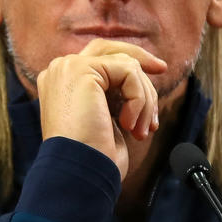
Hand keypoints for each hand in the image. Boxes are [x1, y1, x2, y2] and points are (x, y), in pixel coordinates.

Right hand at [34, 40, 166, 179]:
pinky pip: (129, 72)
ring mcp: (68, 68)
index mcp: (61, 83)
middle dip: (139, 58)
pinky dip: (139, 100)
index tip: (157, 71)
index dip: (129, 62)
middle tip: (162, 69)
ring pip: (126, 64)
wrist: (79, 172)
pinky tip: (129, 126)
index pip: (98, 59)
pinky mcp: (81, 70)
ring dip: (144, 98)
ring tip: (140, 130)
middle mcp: (60, 71)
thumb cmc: (93, 157)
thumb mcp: (104, 119)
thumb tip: (137, 79)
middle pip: (109, 49)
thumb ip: (111, 95)